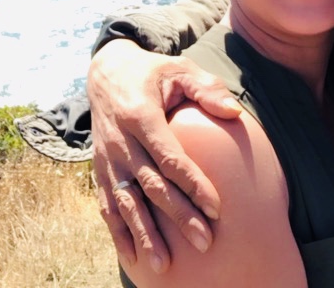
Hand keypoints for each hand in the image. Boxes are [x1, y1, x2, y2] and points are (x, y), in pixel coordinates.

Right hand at [88, 39, 242, 272]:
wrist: (105, 73)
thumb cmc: (151, 73)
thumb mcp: (179, 69)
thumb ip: (206, 88)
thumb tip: (233, 111)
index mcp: (140, 116)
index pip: (169, 158)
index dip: (193, 184)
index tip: (216, 208)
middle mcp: (120, 141)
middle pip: (151, 186)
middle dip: (178, 216)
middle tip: (205, 241)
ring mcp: (107, 159)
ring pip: (127, 202)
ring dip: (146, 234)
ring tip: (164, 265)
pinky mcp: (100, 169)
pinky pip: (108, 206)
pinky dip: (119, 232)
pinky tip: (133, 257)